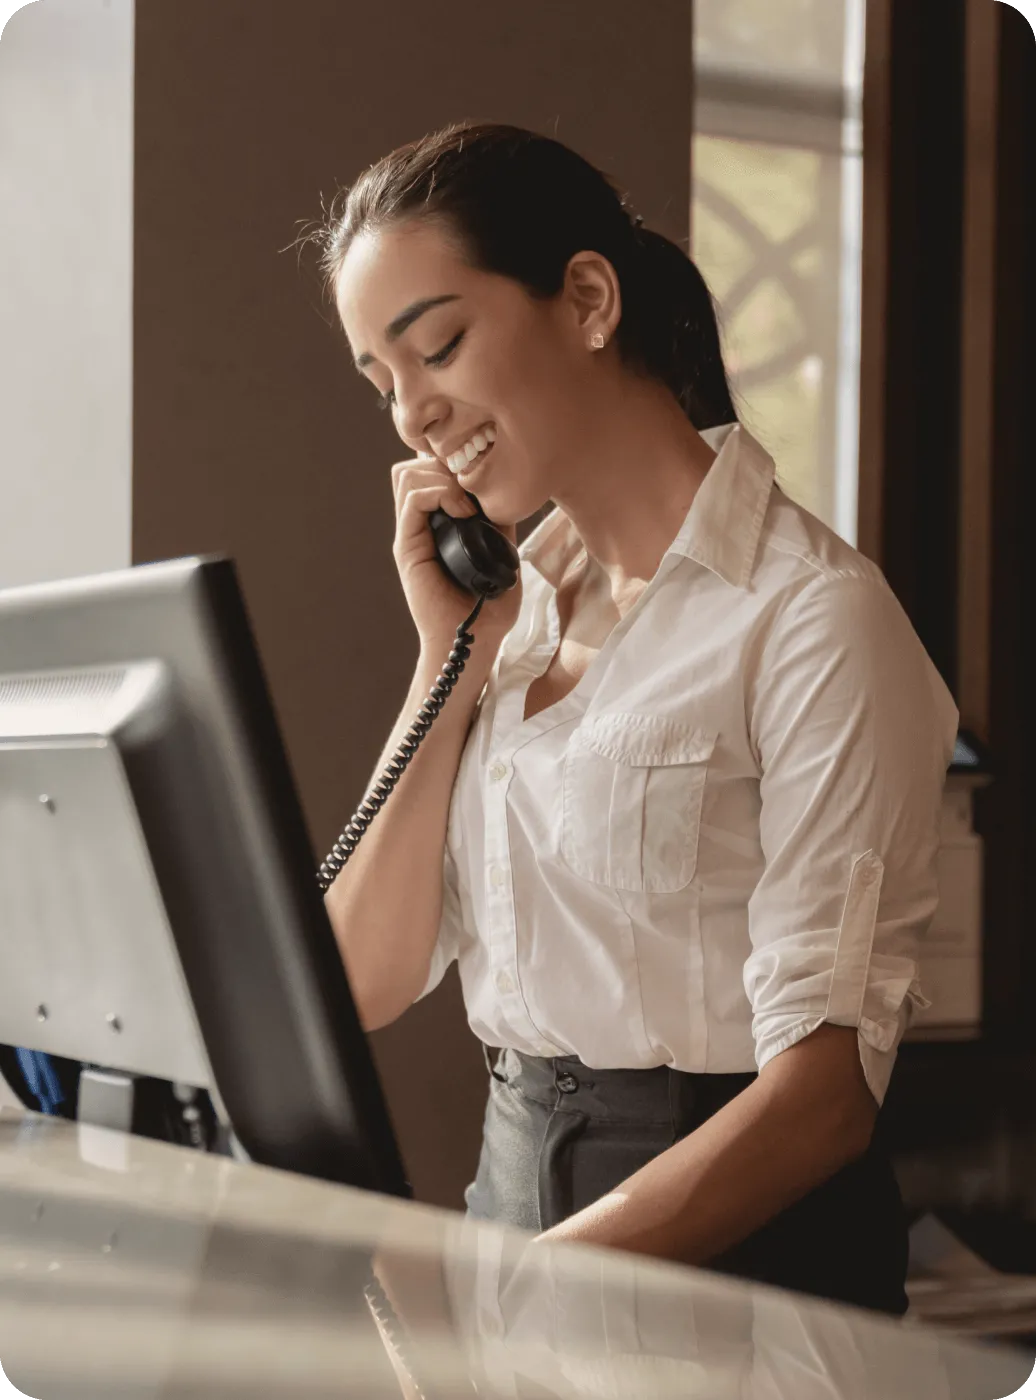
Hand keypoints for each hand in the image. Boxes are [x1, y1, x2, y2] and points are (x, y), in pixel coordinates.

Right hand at [390, 453, 522, 662]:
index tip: (482, 476)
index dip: (452, 462)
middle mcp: (420, 525)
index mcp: (438, 523)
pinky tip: (464, 513)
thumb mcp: (504, 552)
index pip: (429, 470)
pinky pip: (413, 500)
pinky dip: (440, 495)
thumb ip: (499, 521)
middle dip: (446, 463)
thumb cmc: (489, 606)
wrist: (473, 641)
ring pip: (408, 474)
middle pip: (414, 465)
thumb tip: (507, 491)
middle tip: (474, 486)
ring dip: (441, 476)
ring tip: (468, 503)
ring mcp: (411, 534)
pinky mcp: (408, 547)